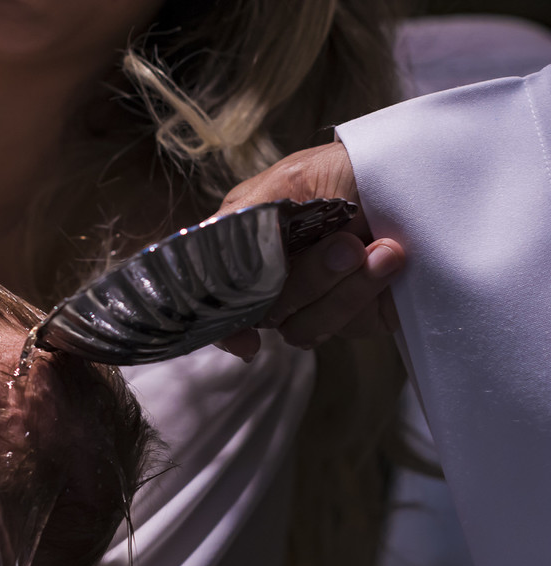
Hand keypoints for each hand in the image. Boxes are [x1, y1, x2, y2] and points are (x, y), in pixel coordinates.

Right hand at [214, 142, 404, 358]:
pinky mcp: (354, 317)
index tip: (243, 337)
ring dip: (342, 288)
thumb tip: (202, 251)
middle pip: (261, 314)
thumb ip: (241, 219)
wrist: (425, 176)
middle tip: (346, 245)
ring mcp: (315, 301)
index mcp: (250, 246)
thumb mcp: (290, 180)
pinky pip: (343, 327)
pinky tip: (388, 260)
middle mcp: (276, 280)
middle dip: (306, 282)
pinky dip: (365, 294)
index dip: (222, 324)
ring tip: (381, 249)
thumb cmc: (355, 167)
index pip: (217, 296)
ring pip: (299, 328)